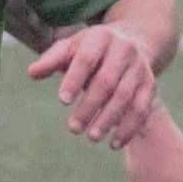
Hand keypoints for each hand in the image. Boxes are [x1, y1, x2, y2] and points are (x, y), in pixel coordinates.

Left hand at [28, 22, 157, 148]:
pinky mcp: (150, 84)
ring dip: (109, 119)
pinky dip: (129, 128)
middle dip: (90, 106)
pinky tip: (114, 144)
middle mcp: (124, 50)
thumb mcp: (70, 49)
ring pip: (126, 96)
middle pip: (107, 81)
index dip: (75, 79)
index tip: (62, 101)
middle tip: (73, 128)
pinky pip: (142, 108)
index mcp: (100, 37)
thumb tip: (32, 73)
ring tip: (92, 137)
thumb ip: (51, 60)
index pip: (86, 59)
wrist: (132, 41)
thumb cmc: (90, 50)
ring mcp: (139, 67)